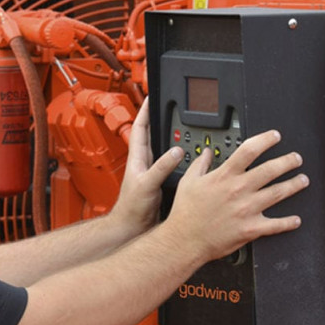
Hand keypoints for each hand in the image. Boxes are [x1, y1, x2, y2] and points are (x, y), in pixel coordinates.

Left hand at [109, 98, 182, 233]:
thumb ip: (161, 168)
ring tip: (185, 125)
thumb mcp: (147, 185)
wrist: (133, 228)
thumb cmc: (132, 209)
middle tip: (172, 106)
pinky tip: (191, 155)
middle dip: (162, 119)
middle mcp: (145, 162)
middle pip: (154, 134)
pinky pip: (174, 163)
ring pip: (165, 148)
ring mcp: (153, 171)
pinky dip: (182, 156)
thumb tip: (176, 151)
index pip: (139, 128)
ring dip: (174, 137)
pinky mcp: (162, 181)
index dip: (145, 111)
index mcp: (137, 158)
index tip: (151, 96)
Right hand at [164, 130, 307, 265]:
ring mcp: (247, 209)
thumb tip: (207, 154)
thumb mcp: (188, 182)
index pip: (249, 150)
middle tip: (296, 158)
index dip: (265, 140)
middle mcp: (239, 190)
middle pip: (271, 169)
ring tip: (303, 180)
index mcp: (224, 176)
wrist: (184, 240)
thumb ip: (200, 164)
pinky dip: (288, 222)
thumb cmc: (185, 213)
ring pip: (278, 193)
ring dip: (294, 185)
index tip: (274, 137)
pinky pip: (276, 225)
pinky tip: (296, 219)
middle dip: (288, 161)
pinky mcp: (251, 228)